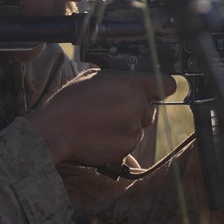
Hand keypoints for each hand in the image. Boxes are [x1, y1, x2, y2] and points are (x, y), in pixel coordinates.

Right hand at [25, 69, 177, 166]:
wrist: (57, 130)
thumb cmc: (71, 102)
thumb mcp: (94, 77)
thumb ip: (118, 80)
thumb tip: (128, 82)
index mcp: (131, 84)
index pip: (166, 84)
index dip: (162, 88)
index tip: (157, 91)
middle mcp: (137, 105)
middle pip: (150, 109)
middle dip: (137, 111)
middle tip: (114, 111)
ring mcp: (134, 127)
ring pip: (139, 127)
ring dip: (127, 126)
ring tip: (103, 123)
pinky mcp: (128, 146)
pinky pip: (130, 142)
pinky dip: (120, 140)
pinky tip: (102, 135)